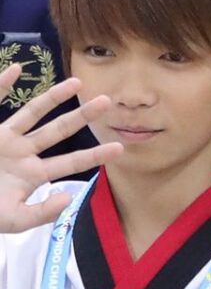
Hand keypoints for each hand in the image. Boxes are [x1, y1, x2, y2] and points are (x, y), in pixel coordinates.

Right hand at [0, 64, 121, 232]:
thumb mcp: (12, 220)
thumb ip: (41, 213)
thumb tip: (67, 197)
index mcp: (32, 175)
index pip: (70, 163)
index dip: (94, 155)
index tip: (120, 147)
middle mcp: (22, 153)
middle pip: (57, 131)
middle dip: (82, 117)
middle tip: (107, 101)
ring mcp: (3, 140)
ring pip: (32, 113)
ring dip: (53, 97)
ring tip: (78, 82)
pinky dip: (2, 86)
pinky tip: (15, 68)